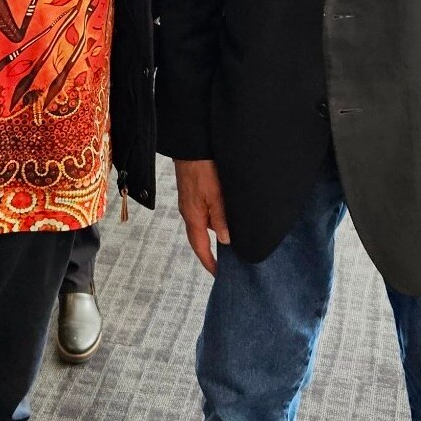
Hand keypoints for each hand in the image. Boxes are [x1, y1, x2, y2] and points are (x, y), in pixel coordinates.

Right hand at [174, 158, 228, 275]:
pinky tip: (225, 217)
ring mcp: (190, 203)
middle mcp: (189, 212)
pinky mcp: (193, 193)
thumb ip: (221, 218)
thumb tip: (225, 240)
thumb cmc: (201, 168)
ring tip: (231, 239)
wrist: (191, 146)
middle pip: (200, 238)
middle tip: (227, 261)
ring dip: (214, 233)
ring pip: (204, 224)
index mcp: (193, 216)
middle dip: (211, 251)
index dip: (209, 262)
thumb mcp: (216, 195)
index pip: (201, 247)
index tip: (218, 274)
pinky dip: (213, 220)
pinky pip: (203, 213)